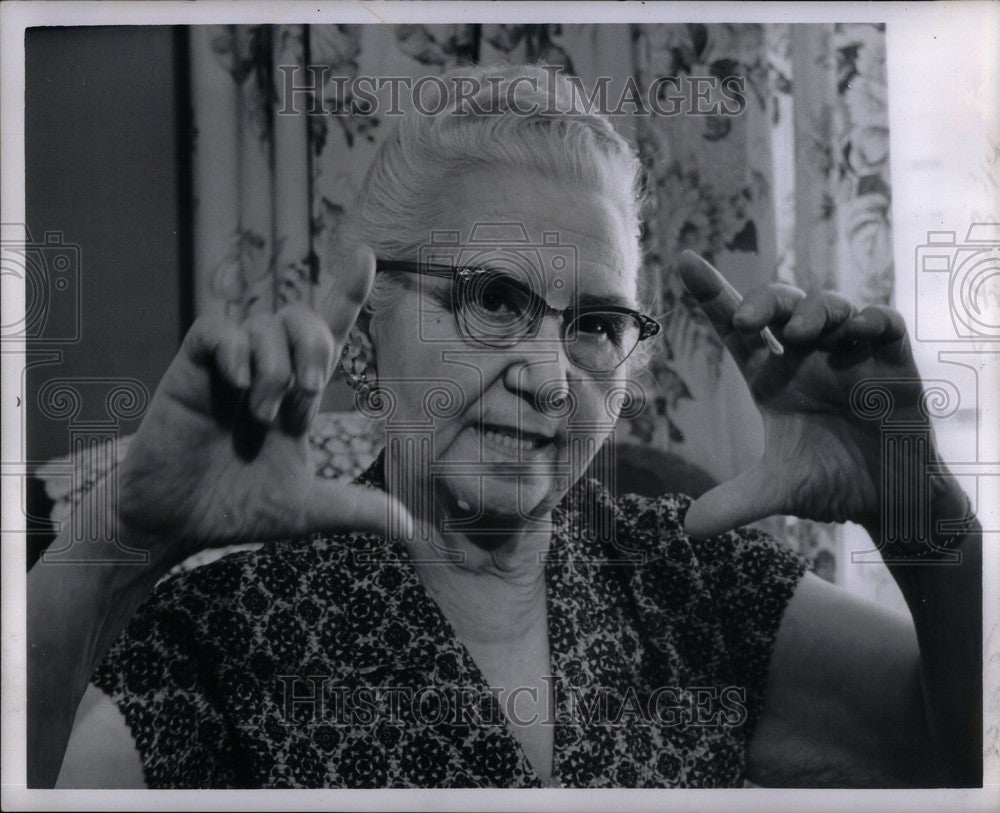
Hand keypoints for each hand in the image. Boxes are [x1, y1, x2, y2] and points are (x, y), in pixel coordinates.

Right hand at [117, 247, 410, 570]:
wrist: (173, 524)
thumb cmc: (236, 511)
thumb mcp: (306, 510)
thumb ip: (357, 510)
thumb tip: (410, 529)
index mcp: (298, 395)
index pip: (329, 332)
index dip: (347, 293)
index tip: (367, 257)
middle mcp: (267, 372)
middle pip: (303, 316)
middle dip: (315, 342)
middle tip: (308, 389)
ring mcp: (229, 369)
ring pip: (264, 323)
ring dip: (274, 364)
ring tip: (259, 412)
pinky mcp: (190, 371)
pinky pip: (216, 329)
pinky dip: (234, 348)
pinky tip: (238, 383)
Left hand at [677, 250, 928, 537]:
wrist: (891, 501)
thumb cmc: (832, 484)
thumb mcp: (778, 491)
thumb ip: (735, 503)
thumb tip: (686, 528)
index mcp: (772, 378)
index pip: (735, 329)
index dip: (711, 294)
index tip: (684, 261)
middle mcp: (807, 359)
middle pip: (780, 306)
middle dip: (764, 300)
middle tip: (748, 320)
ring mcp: (850, 356)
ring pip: (830, 307)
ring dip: (814, 310)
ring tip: (803, 334)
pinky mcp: (893, 364)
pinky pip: (884, 324)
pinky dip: (872, 320)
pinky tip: (859, 330)